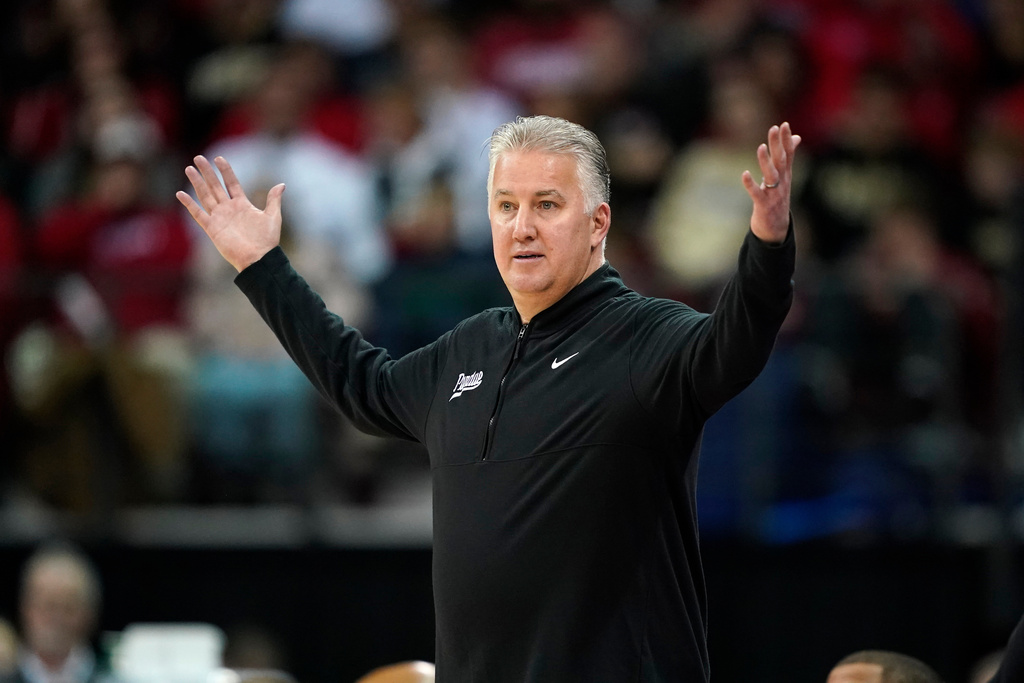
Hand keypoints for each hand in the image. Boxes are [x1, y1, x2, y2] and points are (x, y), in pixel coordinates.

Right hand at [176, 155, 284, 271]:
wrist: (258, 259)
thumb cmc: (267, 240)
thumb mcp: (272, 217)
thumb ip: (273, 200)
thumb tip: (281, 184)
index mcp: (242, 204)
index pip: (231, 183)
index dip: (225, 171)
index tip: (219, 158)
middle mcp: (229, 209)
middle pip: (215, 186)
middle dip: (207, 172)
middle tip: (198, 158)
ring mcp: (219, 218)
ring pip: (205, 196)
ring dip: (197, 183)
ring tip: (189, 169)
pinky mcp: (212, 228)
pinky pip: (198, 214)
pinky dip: (189, 204)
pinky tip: (181, 193)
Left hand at [741, 122, 800, 243]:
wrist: (776, 229)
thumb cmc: (778, 198)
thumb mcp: (785, 177)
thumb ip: (789, 156)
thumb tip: (797, 137)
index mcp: (786, 175)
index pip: (789, 154)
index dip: (786, 139)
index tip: (784, 124)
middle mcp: (782, 183)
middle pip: (781, 161)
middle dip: (778, 145)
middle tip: (774, 128)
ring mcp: (774, 194)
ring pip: (771, 175)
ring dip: (766, 161)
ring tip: (761, 147)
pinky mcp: (763, 205)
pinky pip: (756, 193)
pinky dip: (750, 184)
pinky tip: (745, 174)